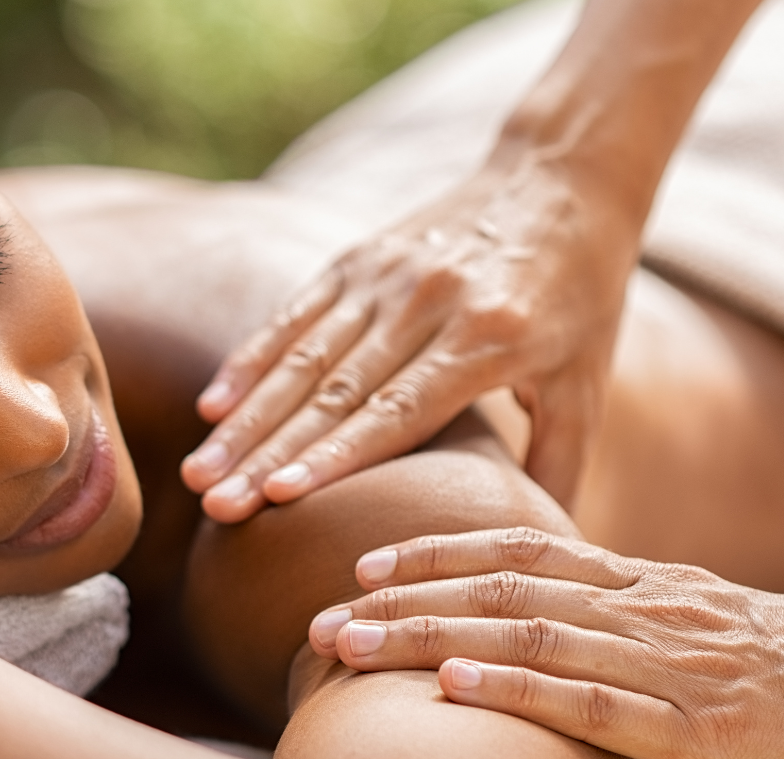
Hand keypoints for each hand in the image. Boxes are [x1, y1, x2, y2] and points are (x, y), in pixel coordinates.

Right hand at [182, 159, 636, 523]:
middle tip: (215, 504)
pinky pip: (296, 315)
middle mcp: (429, 303)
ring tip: (199, 472)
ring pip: (302, 357)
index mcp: (489, 339)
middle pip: (334, 391)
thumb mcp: (584, 381)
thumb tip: (540, 556)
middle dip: (268, 452)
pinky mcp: (362, 256)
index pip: (398, 410)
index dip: (335, 455)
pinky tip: (213, 406)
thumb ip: (558, 464)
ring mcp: (388, 274)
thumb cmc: (581, 294)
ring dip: (246, 419)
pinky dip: (251, 360)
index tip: (279, 497)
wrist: (561, 177)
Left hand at [307, 528, 783, 758]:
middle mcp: (641, 607)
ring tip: (352, 645)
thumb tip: (540, 623)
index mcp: (639, 582)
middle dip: (404, 599)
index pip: (519, 550)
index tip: (367, 562)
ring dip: (428, 638)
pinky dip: (515, 689)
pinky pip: (590, 699)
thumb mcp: (694, 624)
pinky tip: (454, 684)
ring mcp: (666, 663)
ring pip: (527, 636)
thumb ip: (619, 617)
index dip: (436, 554)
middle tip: (325, 613)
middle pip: (501, 589)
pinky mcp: (696, 726)